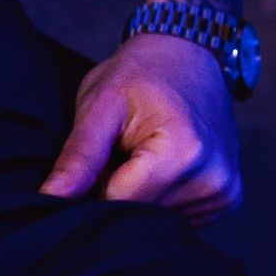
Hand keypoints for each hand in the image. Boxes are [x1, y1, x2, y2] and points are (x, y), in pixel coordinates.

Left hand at [38, 32, 239, 223]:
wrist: (190, 54)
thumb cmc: (140, 74)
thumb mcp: (100, 105)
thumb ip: (78, 156)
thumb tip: (49, 198)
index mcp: (183, 154)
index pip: (117, 204)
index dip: (92, 189)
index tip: (95, 159)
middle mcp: (213, 181)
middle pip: (139, 217)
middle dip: (115, 193)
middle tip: (115, 152)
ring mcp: (224, 194)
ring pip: (156, 221)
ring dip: (137, 197)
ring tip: (137, 155)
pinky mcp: (226, 199)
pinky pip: (177, 217)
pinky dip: (158, 198)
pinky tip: (157, 167)